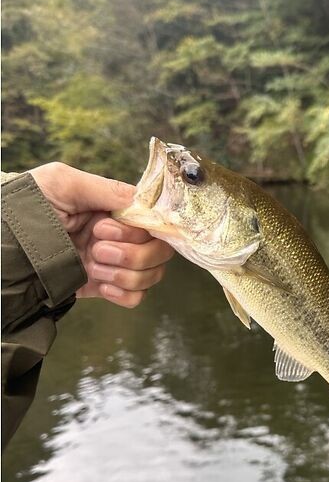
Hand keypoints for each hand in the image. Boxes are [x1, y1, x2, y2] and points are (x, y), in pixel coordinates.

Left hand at [30, 163, 173, 307]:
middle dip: (133, 253)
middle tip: (97, 247)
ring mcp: (114, 264)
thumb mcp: (64, 183)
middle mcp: (121, 237)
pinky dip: (124, 293)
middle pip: (159, 251)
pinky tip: (99, 284)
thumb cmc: (27, 206)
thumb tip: (143, 201)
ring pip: (150, 275)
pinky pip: (135, 298)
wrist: (5, 249)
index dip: (139, 229)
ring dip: (125, 273)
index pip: (154, 222)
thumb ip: (107, 189)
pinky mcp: (104, 287)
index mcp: (114, 210)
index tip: (105, 227)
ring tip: (92, 265)